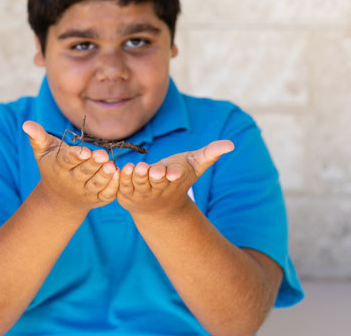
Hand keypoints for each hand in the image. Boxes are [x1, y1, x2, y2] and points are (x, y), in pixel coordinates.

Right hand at [22, 121, 118, 214]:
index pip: (67, 161)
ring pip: (96, 184)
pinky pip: (106, 195)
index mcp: (59, 167)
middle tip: (102, 155)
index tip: (84, 150)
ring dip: (104, 176)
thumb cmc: (52, 167)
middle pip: (84, 172)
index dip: (76, 156)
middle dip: (93, 164)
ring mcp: (85, 191)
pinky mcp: (97, 199)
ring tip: (111, 166)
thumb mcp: (42, 152)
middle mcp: (72, 181)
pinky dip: (113, 187)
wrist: (58, 200)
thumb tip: (27, 124)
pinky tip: (118, 175)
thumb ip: (37, 137)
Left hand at [117, 140, 233, 217]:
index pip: (174, 177)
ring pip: (137, 185)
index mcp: (174, 180)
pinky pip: (122, 187)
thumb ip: (210, 153)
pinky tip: (118, 169)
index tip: (171, 173)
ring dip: (133, 177)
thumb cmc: (178, 177)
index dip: (172, 174)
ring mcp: (141, 193)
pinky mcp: (126, 194)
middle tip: (148, 168)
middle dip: (151, 175)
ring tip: (132, 168)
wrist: (160, 206)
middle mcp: (158, 189)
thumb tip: (231, 144)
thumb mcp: (194, 165)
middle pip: (154, 181)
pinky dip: (120, 179)